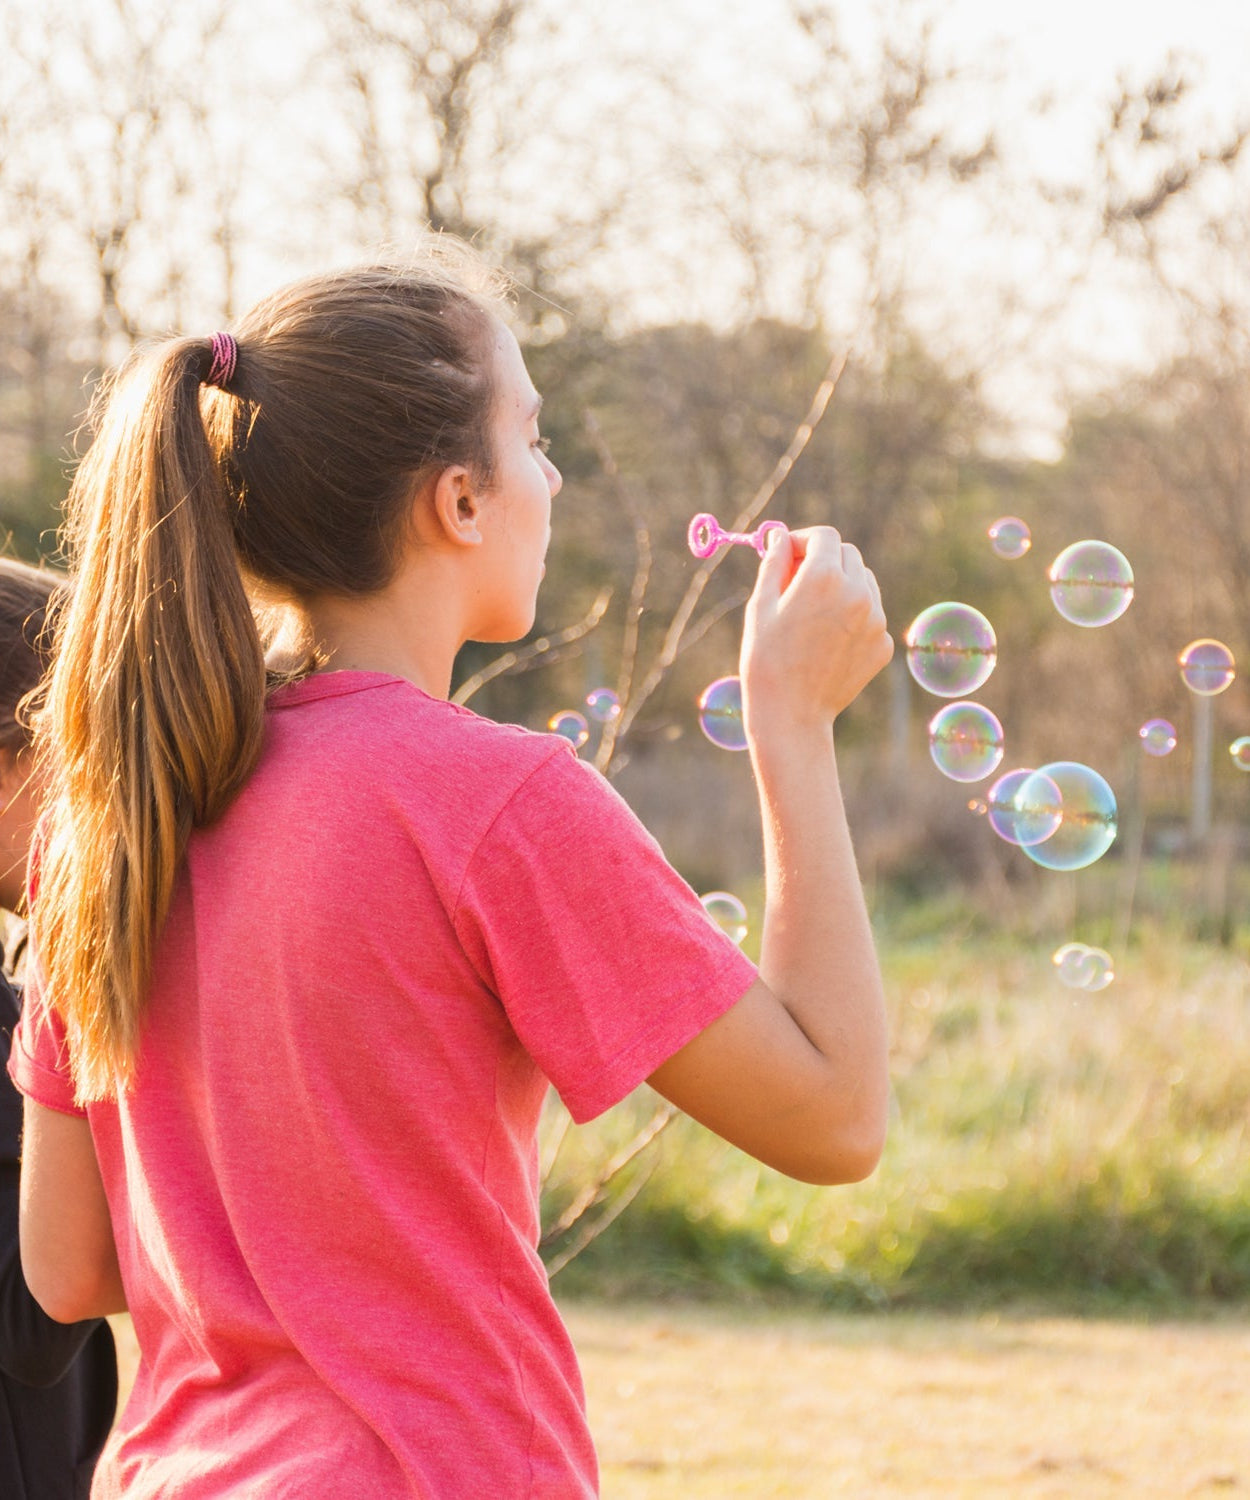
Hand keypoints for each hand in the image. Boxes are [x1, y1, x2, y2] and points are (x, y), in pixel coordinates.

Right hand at [739, 526, 892, 734]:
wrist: (791, 715)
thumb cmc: (766, 660)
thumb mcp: (761, 606)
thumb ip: (774, 563)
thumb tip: (780, 536)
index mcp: (824, 577)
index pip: (824, 536)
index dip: (803, 540)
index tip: (788, 553)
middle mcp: (858, 592)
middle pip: (848, 554)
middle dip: (824, 559)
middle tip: (798, 581)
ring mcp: (875, 619)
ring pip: (864, 582)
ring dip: (842, 584)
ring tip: (814, 613)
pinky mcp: (882, 644)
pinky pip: (870, 614)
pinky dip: (852, 616)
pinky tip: (827, 640)